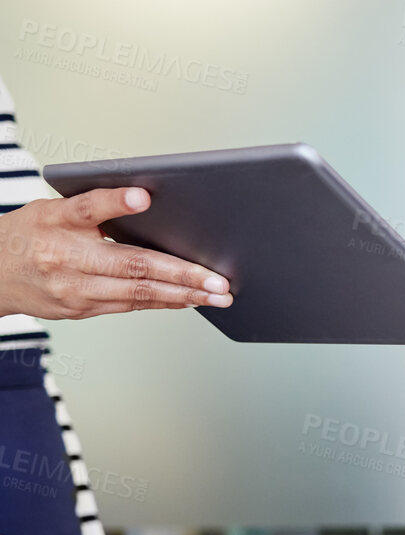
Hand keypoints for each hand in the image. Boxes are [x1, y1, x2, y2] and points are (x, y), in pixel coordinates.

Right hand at [0, 187, 232, 318]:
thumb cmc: (28, 235)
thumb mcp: (50, 210)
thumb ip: (93, 209)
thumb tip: (148, 204)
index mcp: (55, 220)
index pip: (87, 207)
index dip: (115, 202)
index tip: (143, 196)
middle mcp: (64, 256)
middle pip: (130, 263)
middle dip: (182, 273)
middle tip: (218, 280)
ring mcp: (72, 288)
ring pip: (137, 292)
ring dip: (183, 295)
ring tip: (217, 296)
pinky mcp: (79, 309)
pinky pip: (129, 306)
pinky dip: (162, 302)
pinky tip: (189, 300)